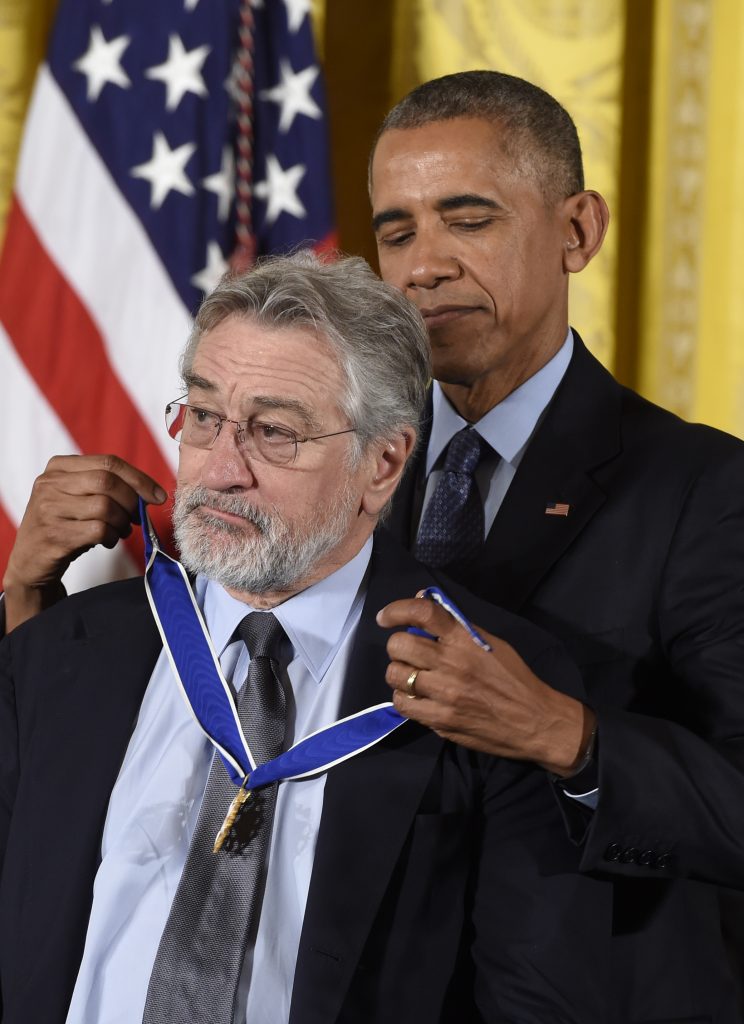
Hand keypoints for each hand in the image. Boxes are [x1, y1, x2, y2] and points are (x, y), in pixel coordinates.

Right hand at [2, 454, 166, 631]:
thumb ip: (105, 486)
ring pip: (105, 507)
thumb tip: (150, 493)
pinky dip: (112, 536)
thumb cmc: (64, 525)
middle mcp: (49, 484)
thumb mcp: (77, 497)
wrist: (30, 561)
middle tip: (138, 517)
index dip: (139, 479)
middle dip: (132, 501)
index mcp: (58, 467)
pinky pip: (98, 530)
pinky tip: (108, 540)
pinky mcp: (54, 535)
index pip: (108, 462)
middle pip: (107, 481)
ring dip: (122, 522)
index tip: (158, 496)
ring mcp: (48, 509)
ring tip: (121, 531)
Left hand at [377, 596, 594, 775]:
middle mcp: (452, 663)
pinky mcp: (441, 720)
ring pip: (396, 675)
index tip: (385, 617)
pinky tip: (417, 697)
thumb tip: (421, 600)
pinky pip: (403, 704)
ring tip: (413, 676)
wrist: (535, 721)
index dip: (397, 610)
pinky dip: (405, 698)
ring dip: (400, 673)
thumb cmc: (514, 678)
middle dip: (398, 646)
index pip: (423, 613)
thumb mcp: (489, 643)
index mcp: (465, 640)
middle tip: (408, 653)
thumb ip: (454, 625)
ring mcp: (444, 694)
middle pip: (399, 645)